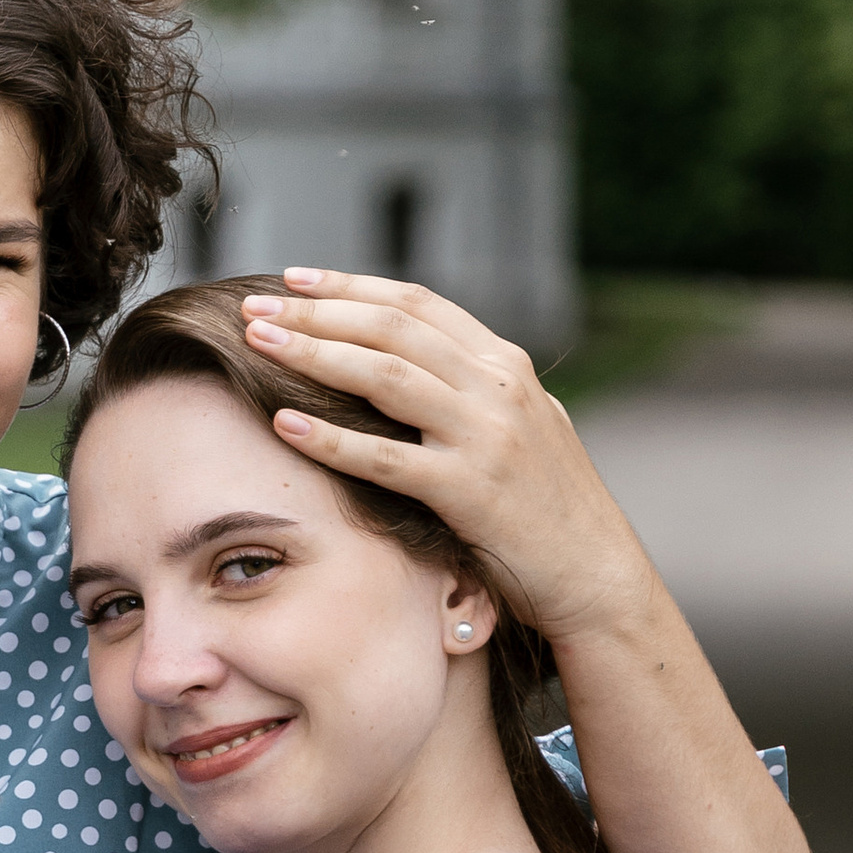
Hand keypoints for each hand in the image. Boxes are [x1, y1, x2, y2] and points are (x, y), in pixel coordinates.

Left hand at [242, 267, 661, 648]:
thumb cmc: (550, 508)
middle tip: (256, 305)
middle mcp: (497, 386)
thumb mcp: (522, 427)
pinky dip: (331, 439)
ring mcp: (485, 436)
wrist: (596, 573)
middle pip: (391, 328)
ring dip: (314, 353)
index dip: (351, 286)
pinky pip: (386, 458)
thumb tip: (419, 366)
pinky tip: (284, 424)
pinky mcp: (470, 491)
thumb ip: (475, 391)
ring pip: (384, 377)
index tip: (294, 279)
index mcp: (506, 364)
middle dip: (316, 311)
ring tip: (257, 343)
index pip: (417, 304)